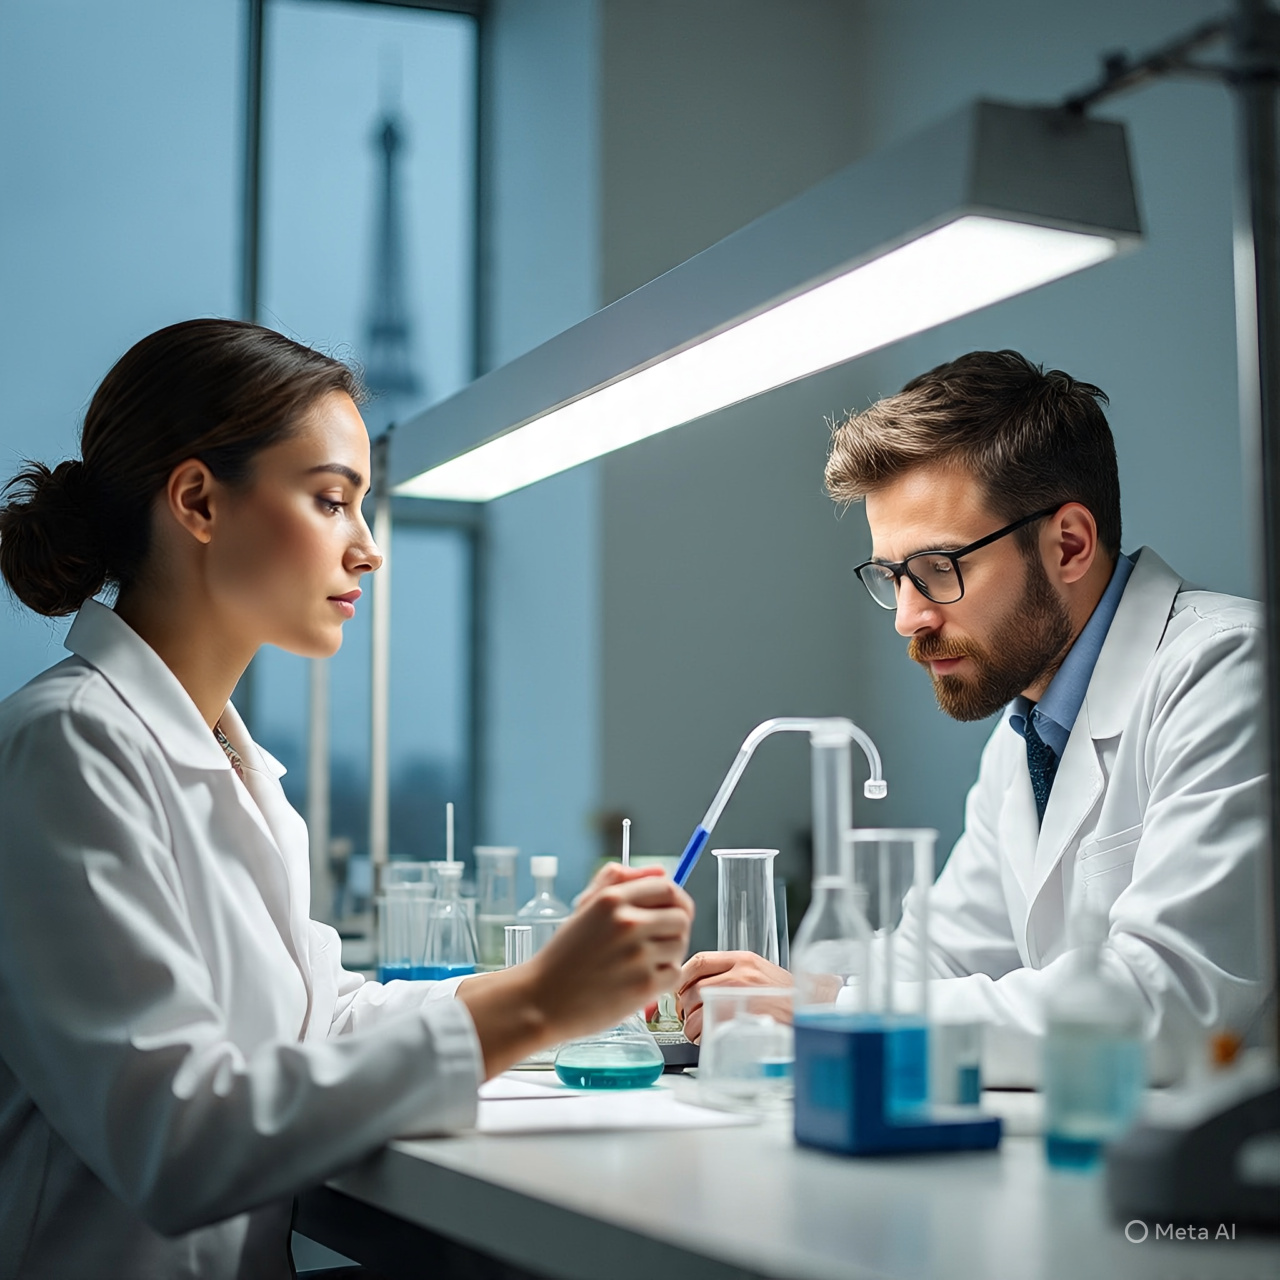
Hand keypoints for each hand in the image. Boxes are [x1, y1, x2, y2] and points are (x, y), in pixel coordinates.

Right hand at [459, 865, 692, 1076]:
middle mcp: (627, 922)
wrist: (542, 1001)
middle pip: (681, 917)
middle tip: (659, 943)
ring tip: (643, 964)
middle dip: (675, 930)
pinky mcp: (644, 984)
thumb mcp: (585, 908)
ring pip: (680, 946)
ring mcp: (638, 954)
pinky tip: (640, 981)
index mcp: (612, 899)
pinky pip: (674, 974)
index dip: (676, 900)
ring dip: (669, 955)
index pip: (667, 888)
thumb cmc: (563, 956)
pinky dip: (663, 980)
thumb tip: (659, 870)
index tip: (672, 911)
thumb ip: (618, 882)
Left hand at [676, 950, 790, 1043]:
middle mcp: (739, 975)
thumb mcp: (760, 971)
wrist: (813, 1010)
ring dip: (691, 1026)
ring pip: (695, 1013)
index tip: (678, 989)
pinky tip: (710, 1039)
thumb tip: (698, 985)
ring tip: (701, 1031)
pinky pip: (707, 1031)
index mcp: (742, 960)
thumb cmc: (786, 996)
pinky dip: (702, 1038)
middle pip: (691, 989)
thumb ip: (731, 972)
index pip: (698, 961)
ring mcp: (739, 999)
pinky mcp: (740, 1022)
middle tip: (689, 1016)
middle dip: (684, 1007)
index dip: (682, 977)